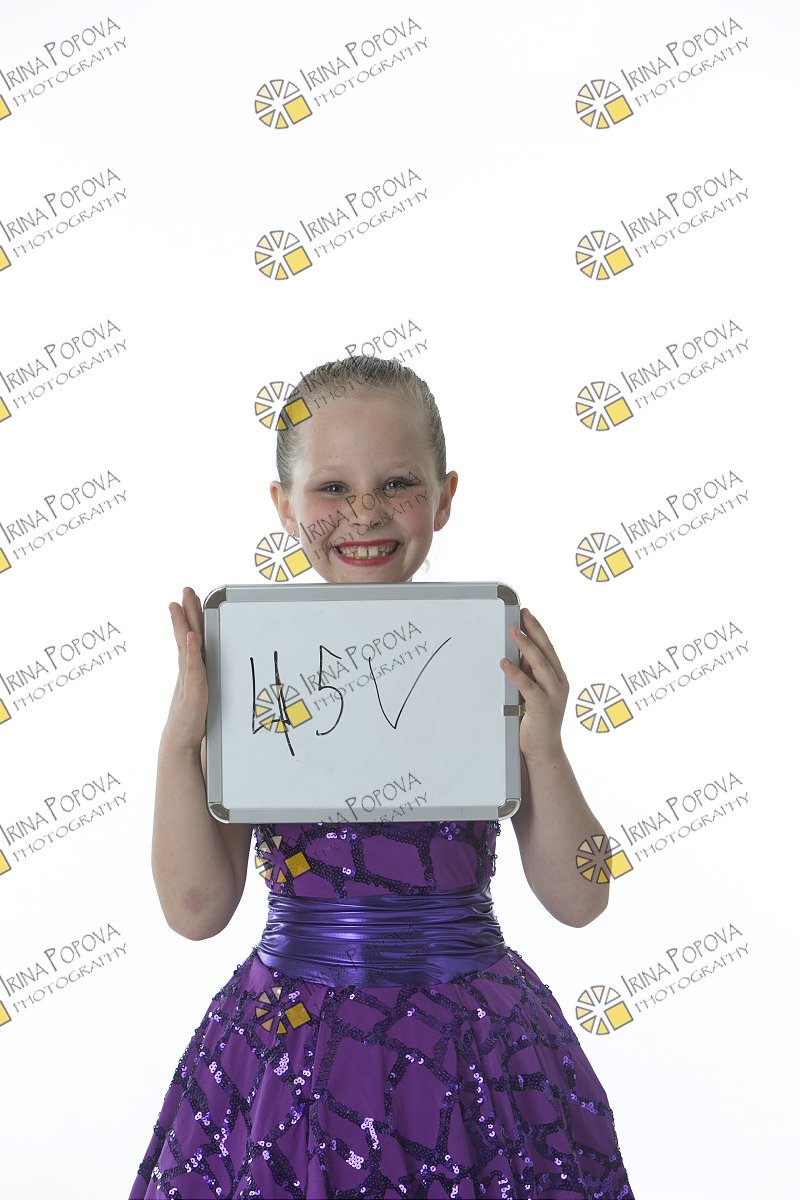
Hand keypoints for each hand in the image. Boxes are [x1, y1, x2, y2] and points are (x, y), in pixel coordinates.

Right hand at [165, 586, 207, 750]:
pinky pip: (193, 667)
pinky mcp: (194, 690)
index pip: (190, 638)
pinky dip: (192, 651)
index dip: (189, 618)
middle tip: (185, 590)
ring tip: (180, 605)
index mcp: (192, 669)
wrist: (181, 743)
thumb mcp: (205, 694)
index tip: (188, 599)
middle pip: (187, 635)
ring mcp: (189, 679)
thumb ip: (207, 678)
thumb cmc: (194, 720)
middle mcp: (188, 670)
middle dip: (186, 612)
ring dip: (184, 624)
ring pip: (187, 646)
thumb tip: (214, 667)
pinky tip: (191, 636)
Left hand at [500, 607, 567, 761]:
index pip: (548, 648)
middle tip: (522, 615)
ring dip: (526, 647)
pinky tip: (505, 663)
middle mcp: (559, 683)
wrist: (543, 749)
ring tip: (513, 632)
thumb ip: (528, 674)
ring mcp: (553, 695)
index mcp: (557, 677)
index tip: (527, 614)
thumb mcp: (532, 691)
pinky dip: (516, 673)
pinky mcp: (543, 707)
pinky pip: (528, 685)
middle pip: (546, 651)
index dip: (538, 629)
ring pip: (540, 664)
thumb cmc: (535, 720)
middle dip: (534, 631)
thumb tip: (515, 653)